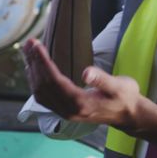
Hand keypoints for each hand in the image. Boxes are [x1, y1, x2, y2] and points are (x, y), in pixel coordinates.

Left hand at [23, 38, 141, 129]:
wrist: (128, 115)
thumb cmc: (125, 97)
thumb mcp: (119, 86)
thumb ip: (102, 80)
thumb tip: (86, 72)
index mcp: (80, 103)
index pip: (54, 81)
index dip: (43, 62)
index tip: (37, 45)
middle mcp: (68, 110)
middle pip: (43, 86)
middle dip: (34, 63)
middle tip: (29, 43)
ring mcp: (65, 112)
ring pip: (40, 92)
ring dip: (32, 71)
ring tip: (28, 52)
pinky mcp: (65, 111)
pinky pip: (44, 97)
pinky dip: (36, 81)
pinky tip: (35, 69)